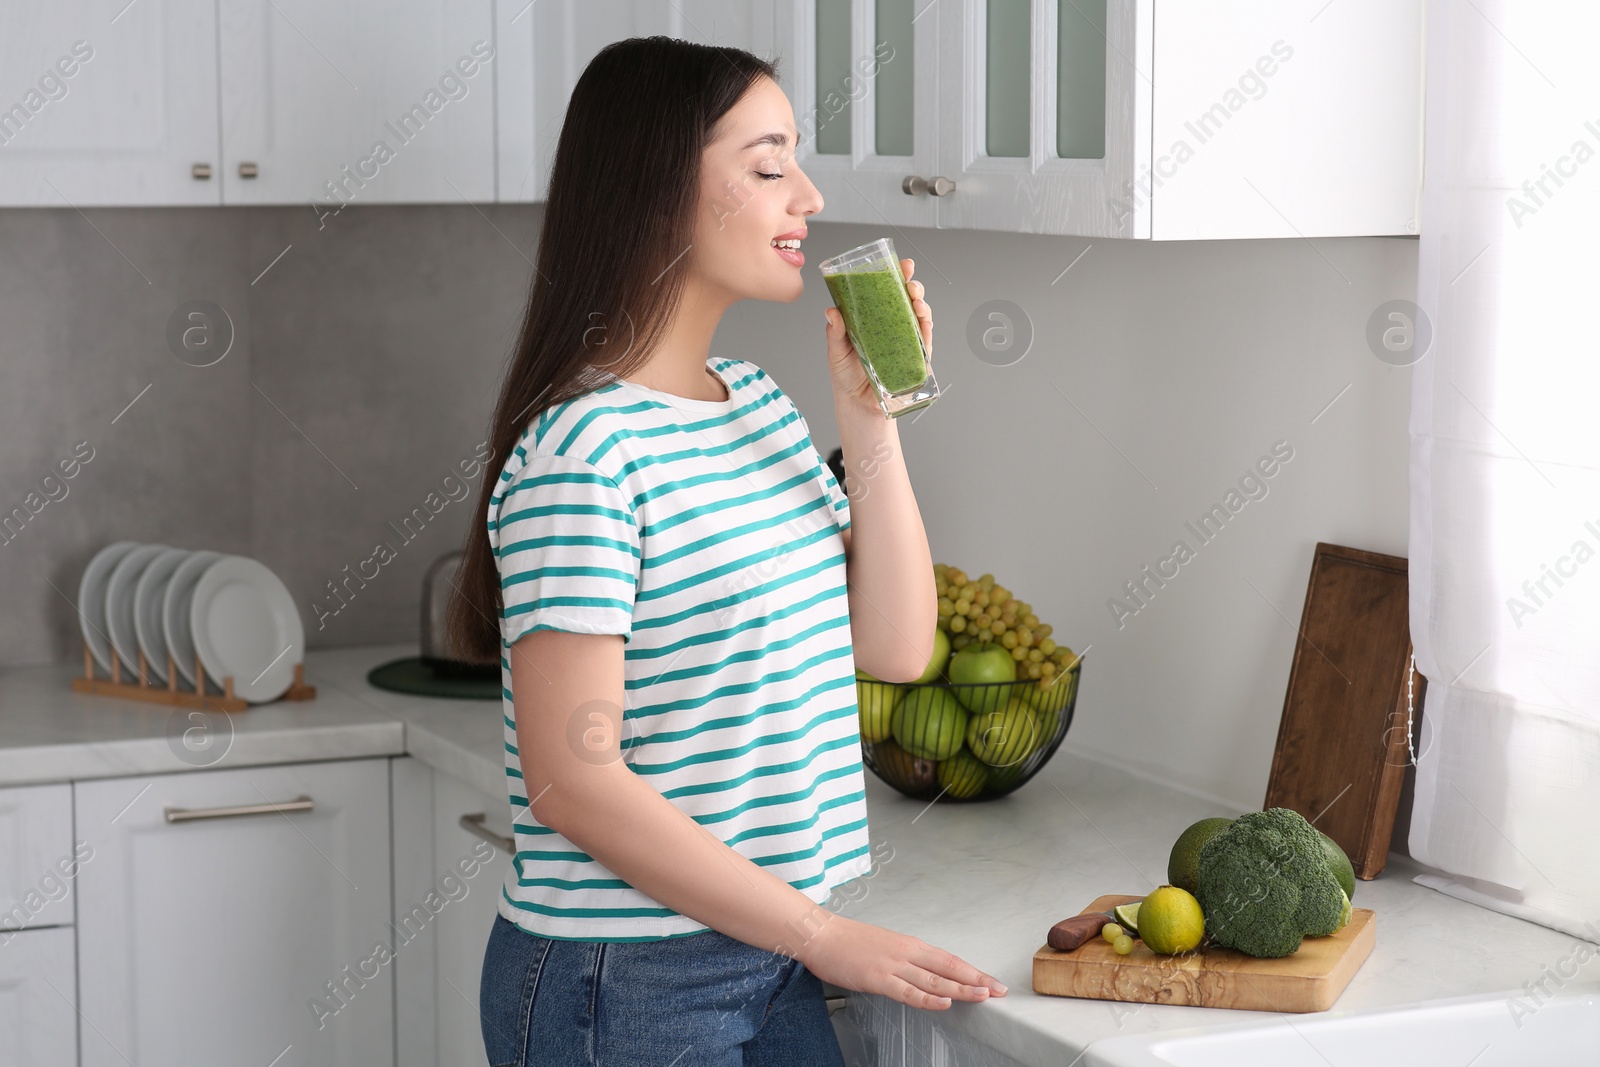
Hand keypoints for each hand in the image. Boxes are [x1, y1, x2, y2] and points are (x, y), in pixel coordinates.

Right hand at [794, 914, 1005, 1009]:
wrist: (821, 935)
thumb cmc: (850, 942)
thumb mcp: (886, 948)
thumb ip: (907, 962)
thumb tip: (927, 977)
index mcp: (910, 945)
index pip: (950, 960)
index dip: (974, 972)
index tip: (993, 982)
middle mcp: (907, 952)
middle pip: (950, 967)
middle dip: (978, 980)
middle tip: (1000, 990)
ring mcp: (894, 965)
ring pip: (935, 979)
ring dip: (961, 988)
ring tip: (983, 995)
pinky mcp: (878, 978)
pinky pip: (908, 991)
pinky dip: (928, 997)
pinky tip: (944, 1002)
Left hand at [824, 257, 933, 419]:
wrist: (857, 404)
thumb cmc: (846, 375)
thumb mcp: (836, 351)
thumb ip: (835, 332)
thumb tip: (831, 312)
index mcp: (873, 318)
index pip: (886, 292)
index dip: (895, 275)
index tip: (899, 264)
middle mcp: (892, 325)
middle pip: (907, 299)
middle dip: (912, 284)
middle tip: (909, 279)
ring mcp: (905, 340)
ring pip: (919, 315)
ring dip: (921, 302)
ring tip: (916, 297)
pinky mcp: (915, 357)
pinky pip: (924, 338)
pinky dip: (926, 326)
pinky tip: (923, 317)